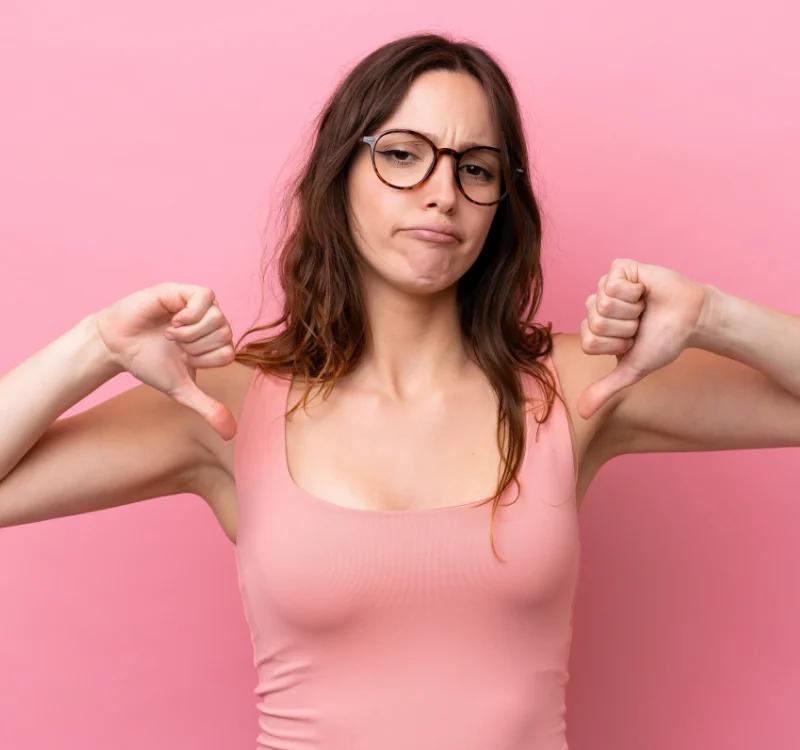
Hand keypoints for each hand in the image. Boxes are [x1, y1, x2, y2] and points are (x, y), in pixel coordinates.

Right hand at [93, 282, 237, 438]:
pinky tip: (174, 321)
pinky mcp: (181, 291)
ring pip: (219, 318)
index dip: (204, 361)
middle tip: (174, 346)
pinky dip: (191, 315)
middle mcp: (208, 321)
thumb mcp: (181, 389)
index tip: (183, 359)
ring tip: (171, 334)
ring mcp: (196, 305)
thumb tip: (231, 434)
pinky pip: (206, 296)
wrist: (116, 347)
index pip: (229, 353)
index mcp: (212, 342)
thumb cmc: (148, 363)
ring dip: (191, 334)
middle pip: (225, 335)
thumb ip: (207, 407)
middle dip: (196, 348)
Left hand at [577, 258, 707, 419]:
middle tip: (641, 323)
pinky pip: (612, 284)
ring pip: (603, 304)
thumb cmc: (662, 342)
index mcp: (594, 329)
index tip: (633, 340)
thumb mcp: (632, 370)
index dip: (616, 345)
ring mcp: (605, 286)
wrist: (692, 320)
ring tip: (643, 308)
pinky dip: (635, 292)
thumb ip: (605, 389)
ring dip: (632, 311)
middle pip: (595, 323)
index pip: (589, 342)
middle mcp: (595, 306)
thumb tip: (583, 414)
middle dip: (625, 328)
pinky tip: (644, 291)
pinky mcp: (619, 268)